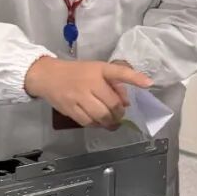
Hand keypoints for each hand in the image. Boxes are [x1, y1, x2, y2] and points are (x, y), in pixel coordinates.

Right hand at [24, 57, 151, 129]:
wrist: (47, 76)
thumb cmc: (77, 73)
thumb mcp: (96, 71)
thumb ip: (113, 84)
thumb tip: (127, 102)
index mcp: (99, 70)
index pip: (119, 72)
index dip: (135, 78)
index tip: (149, 84)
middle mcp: (90, 82)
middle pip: (112, 104)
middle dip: (119, 113)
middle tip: (120, 115)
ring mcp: (79, 97)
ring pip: (101, 116)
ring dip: (110, 122)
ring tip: (112, 122)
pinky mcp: (70, 109)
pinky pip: (88, 122)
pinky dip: (97, 125)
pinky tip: (98, 122)